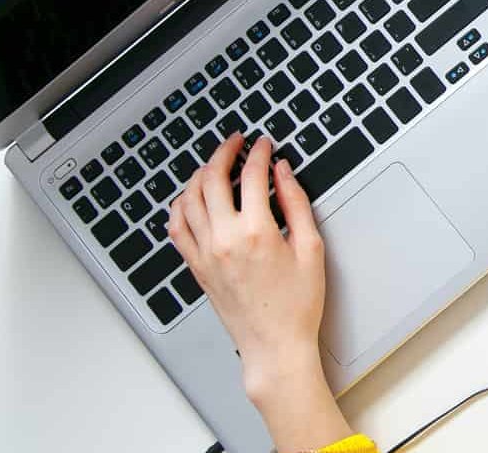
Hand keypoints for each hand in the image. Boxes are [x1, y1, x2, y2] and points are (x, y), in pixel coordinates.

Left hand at [169, 134, 352, 450]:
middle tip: (236, 143)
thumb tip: (284, 172)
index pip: (252, 175)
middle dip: (224, 153)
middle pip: (212, 179)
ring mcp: (205, 253)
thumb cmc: (297, 305)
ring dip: (200, 174)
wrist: (274, 345)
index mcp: (256, 231)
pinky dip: (180, 205)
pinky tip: (191, 198)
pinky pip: (176, 227)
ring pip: (188, 198)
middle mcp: (224, 238)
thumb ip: (296, 204)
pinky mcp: (196, 266)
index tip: (265, 145)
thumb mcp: (311, 249)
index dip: (259, 153)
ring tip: (215, 165)